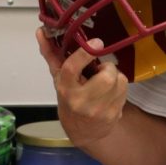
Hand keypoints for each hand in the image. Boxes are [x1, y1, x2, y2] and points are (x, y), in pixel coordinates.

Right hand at [35, 27, 128, 146]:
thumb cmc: (70, 100)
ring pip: (119, 80)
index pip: (72, 68)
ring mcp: (98, 110)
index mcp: (65, 88)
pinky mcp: (113, 115)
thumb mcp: (59, 80)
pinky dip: (120, 88)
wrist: (84, 133)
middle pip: (106, 75)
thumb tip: (41, 31)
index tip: (96, 42)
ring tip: (104, 84)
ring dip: (115, 78)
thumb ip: (51, 55)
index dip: (84, 54)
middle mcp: (80, 101)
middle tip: (100, 72)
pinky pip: (124, 90)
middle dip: (107, 69)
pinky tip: (110, 94)